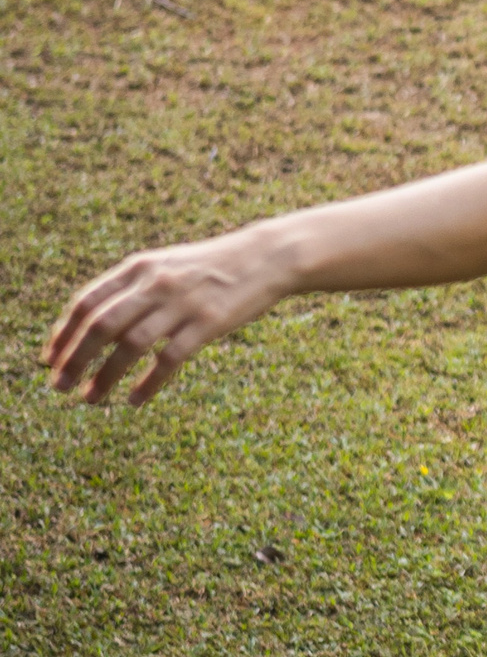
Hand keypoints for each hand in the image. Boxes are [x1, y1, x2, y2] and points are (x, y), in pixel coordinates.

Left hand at [42, 232, 290, 407]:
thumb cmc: (212, 267)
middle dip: (74, 358)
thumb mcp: (166, 266)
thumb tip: (90, 324)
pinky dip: (148, 383)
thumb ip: (132, 288)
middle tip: (58, 385)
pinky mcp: (209, 323)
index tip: (50, 358)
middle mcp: (156, 284)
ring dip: (104, 375)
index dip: (63, 332)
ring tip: (90, 398)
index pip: (87, 302)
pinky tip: (135, 399)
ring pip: (131, 345)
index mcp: (141, 268)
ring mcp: (184, 303)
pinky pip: (170, 359)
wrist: (267, 257)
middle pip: (101, 325)